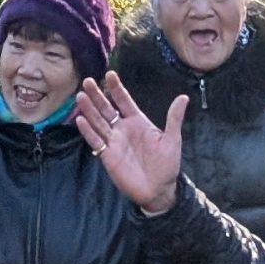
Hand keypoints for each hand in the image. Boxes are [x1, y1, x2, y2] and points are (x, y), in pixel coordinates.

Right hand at [73, 73, 186, 213]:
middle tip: (88, 81)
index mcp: (138, 122)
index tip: (110, 74)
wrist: (159, 190)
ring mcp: (114, 142)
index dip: (117, 88)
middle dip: (97, 96)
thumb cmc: (167, 164)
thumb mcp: (172, 139)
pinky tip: (81, 120)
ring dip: (89, 110)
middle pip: (107, 109)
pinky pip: (96, 141)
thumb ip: (174, 118)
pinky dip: (88, 131)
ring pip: (98, 122)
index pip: (124, 101)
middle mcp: (123, 129)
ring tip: (81, 96)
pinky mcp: (107, 156)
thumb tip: (183, 97)